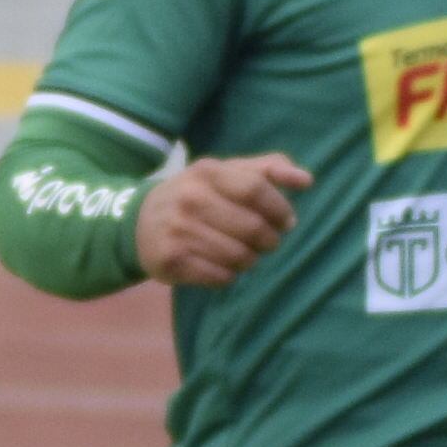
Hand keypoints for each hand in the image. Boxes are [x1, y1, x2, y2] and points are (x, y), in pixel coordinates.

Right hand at [135, 152, 312, 288]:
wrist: (140, 222)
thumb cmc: (197, 195)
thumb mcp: (226, 173)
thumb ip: (269, 169)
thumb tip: (307, 181)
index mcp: (207, 172)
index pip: (256, 189)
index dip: (279, 209)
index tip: (288, 222)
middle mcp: (189, 199)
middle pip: (251, 227)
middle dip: (268, 241)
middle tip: (267, 243)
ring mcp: (177, 231)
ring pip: (237, 256)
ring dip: (249, 260)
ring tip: (243, 255)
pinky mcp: (170, 261)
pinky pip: (219, 277)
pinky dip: (228, 276)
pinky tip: (221, 267)